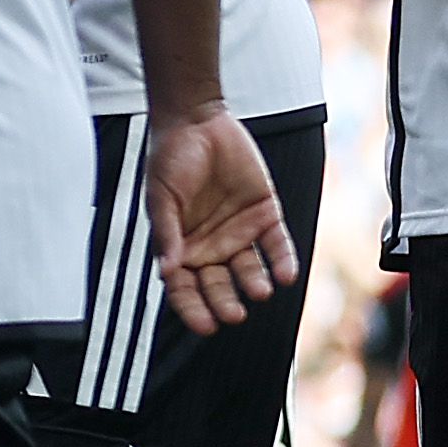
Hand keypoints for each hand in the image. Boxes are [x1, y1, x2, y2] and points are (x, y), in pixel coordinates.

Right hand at [146, 102, 298, 334]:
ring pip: (250, 271)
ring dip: (255, 284)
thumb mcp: (161, 196)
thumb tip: (167, 270)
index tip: (205, 325)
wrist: (197, 121)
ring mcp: (240, 233)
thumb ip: (165, 233)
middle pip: (219, 286)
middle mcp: (212, 247)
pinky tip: (286, 274)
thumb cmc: (170, 159)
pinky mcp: (265, 216)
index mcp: (182, 249)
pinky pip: (277, 246)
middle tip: (233, 314)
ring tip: (259, 290)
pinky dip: (283, 261)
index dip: (194, 309)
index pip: (186, 290)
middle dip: (225, 303)